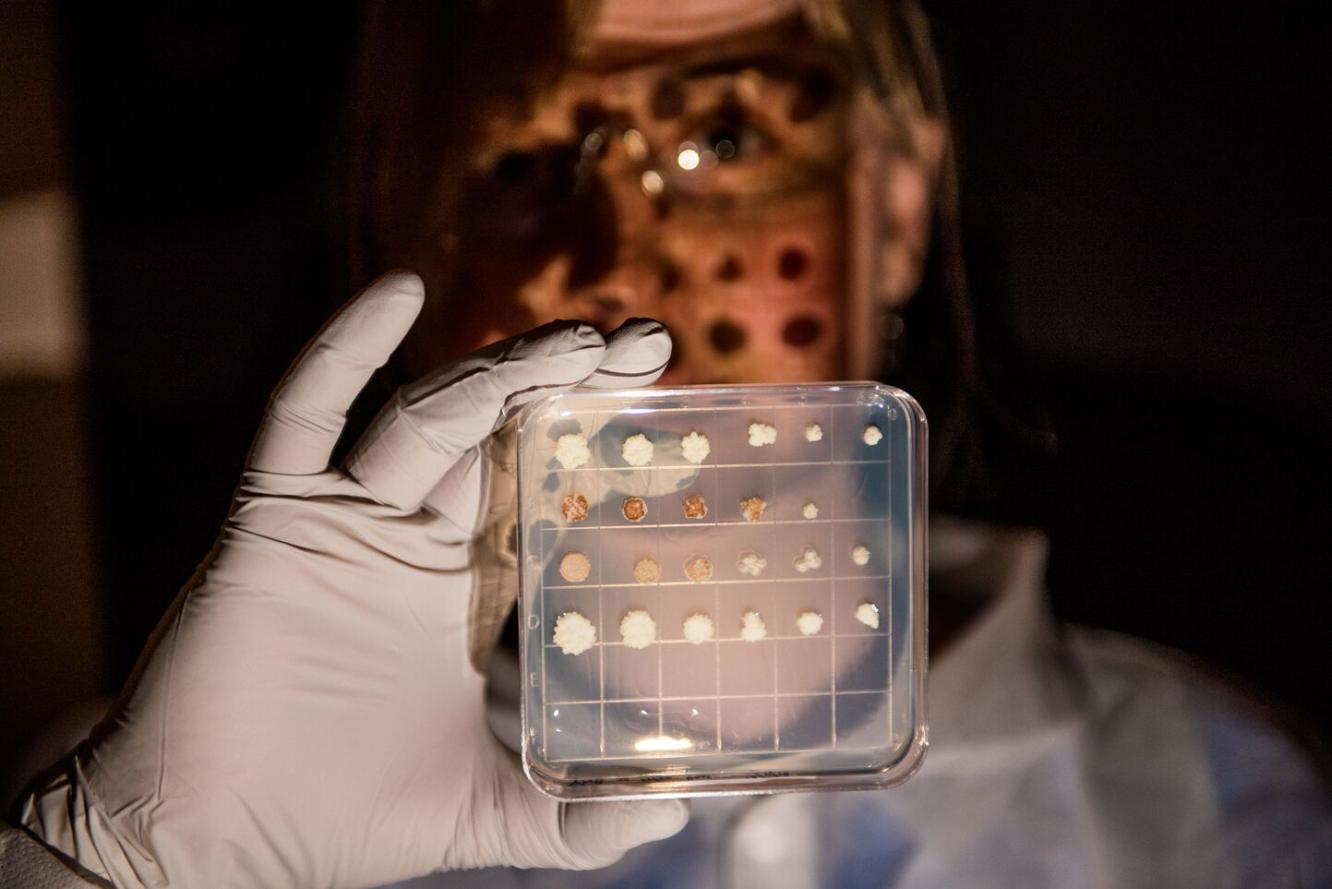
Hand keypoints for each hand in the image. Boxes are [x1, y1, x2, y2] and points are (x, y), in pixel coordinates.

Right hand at [19, 272, 685, 888]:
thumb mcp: (490, 813)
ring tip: (577, 341)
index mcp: (463, 587)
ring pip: (428, 416)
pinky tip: (397, 293)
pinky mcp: (274, 518)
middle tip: (646, 342)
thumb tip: (675, 810)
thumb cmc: (342, 821)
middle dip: (567, 382)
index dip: (599, 438)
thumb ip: (578, 819)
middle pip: (500, 433)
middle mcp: (412, 540)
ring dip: (498, 370)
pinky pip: (301, 416)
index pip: (544, 485)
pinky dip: (342, 352)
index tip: (669, 397)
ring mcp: (344, 521)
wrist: (211, 843)